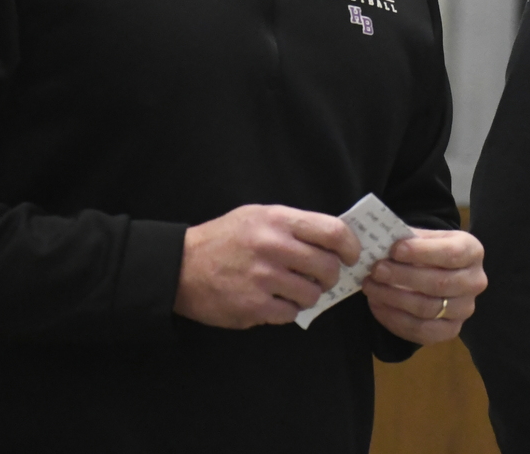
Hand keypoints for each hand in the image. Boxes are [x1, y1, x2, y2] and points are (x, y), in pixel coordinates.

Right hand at [174, 204, 360, 328]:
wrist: (179, 267)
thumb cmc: (224, 239)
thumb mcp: (258, 216)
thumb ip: (294, 225)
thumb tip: (334, 239)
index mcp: (278, 220)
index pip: (333, 232)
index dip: (351, 246)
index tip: (351, 255)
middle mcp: (273, 247)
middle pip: (328, 267)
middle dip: (331, 275)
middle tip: (322, 277)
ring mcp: (263, 279)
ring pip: (313, 294)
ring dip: (309, 295)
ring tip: (293, 289)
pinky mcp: (254, 307)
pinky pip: (291, 314)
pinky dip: (288, 310)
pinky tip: (274, 301)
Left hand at [362, 229, 486, 345]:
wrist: (439, 271)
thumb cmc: (430, 251)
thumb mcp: (424, 237)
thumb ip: (408, 239)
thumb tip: (382, 243)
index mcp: (472, 252)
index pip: (452, 253)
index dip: (423, 252)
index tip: (395, 249)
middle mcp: (475, 282)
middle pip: (440, 284)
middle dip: (403, 277)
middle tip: (376, 269)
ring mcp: (464, 309)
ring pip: (428, 308)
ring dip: (394, 298)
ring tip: (371, 286)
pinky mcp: (451, 331)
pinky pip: (421, 331)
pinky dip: (394, 319)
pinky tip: (377, 305)